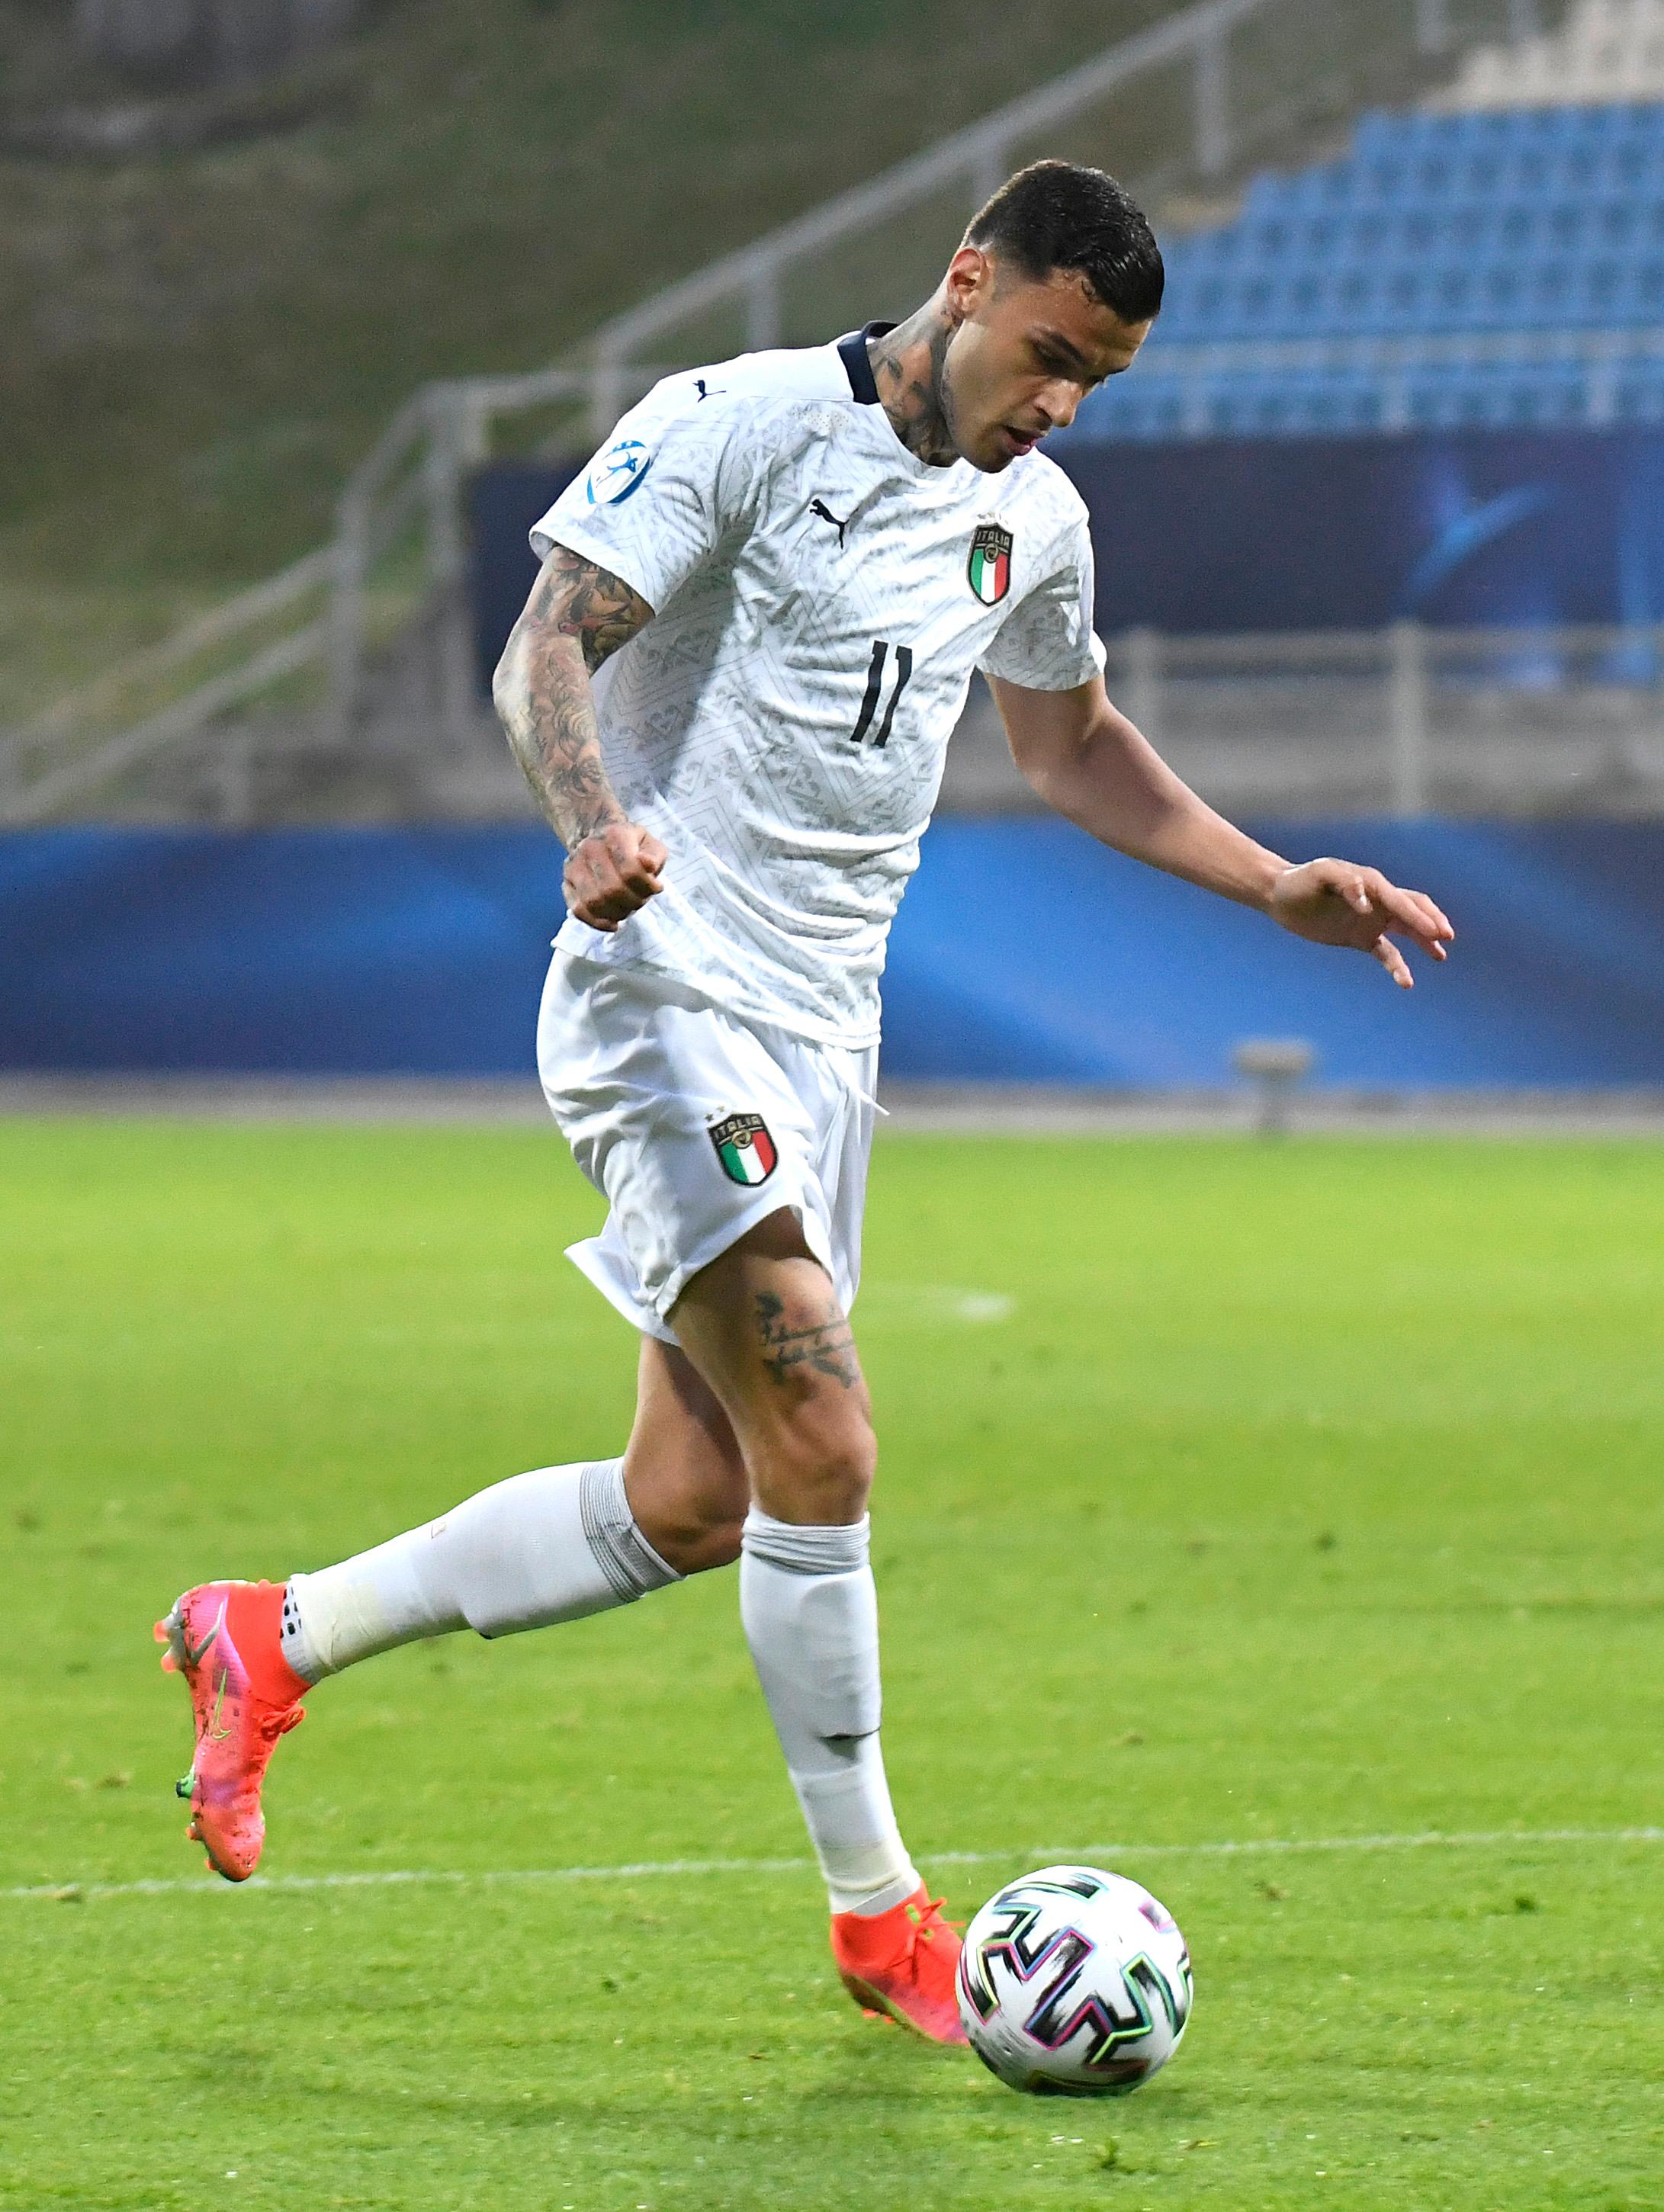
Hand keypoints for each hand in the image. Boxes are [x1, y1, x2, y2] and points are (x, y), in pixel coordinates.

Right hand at [563, 821, 666, 932]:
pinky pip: (579, 910)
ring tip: (628, 908)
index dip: (646, 886)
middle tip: (641, 900)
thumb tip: (649, 865)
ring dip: (617, 913)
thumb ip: (656, 856)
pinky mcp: (566, 882)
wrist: (599, 836)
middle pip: (612, 889)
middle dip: (633, 902)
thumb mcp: (651, 844)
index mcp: (614, 835)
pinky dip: (597, 922)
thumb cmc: (631, 846)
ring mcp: (574, 866)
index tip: (655, 887)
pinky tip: (613, 923)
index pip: (630, 870)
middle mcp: (590, 848)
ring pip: (594, 901)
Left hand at [1269, 859, 1453, 988]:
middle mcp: (1376, 900)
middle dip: (1431, 922)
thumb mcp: (1319, 874)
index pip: (1401, 900)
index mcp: (1371, 883)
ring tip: (1440, 957)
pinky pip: (1386, 953)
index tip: (1436, 931)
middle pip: (1414, 909)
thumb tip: (1365, 902)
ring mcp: (1371, 919)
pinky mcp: (1361, 937)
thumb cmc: (1299, 881)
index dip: (1419, 916)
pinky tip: (1406, 982)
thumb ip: (1344, 882)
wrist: (1280, 896)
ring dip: (1424, 942)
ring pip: (1407, 931)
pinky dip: (1397, 966)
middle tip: (1446, 937)